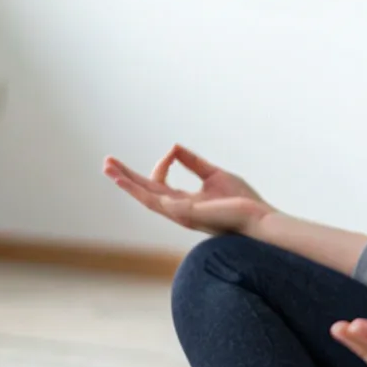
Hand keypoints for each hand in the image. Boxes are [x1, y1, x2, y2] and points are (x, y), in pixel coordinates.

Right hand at [102, 143, 279, 237]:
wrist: (259, 219)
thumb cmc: (242, 202)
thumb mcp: (214, 175)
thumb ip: (194, 163)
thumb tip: (173, 147)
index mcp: (185, 203)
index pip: (159, 185)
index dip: (161, 165)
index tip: (171, 152)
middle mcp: (179, 211)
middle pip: (145, 193)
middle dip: (125, 178)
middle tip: (106, 163)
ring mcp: (182, 215)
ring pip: (148, 199)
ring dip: (128, 185)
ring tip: (110, 171)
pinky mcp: (190, 214)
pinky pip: (164, 203)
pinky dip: (148, 192)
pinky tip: (134, 183)